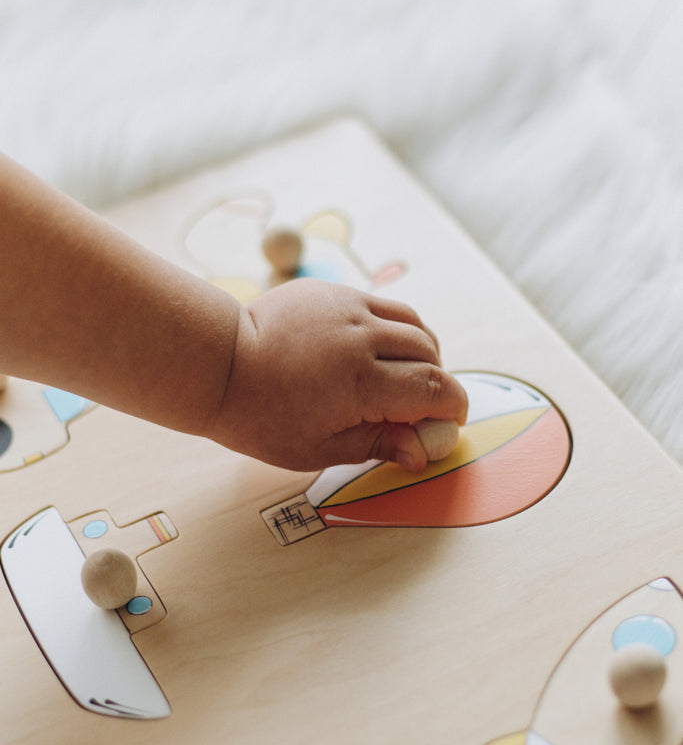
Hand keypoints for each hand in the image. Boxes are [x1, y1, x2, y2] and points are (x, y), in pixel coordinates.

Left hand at [211, 278, 467, 470]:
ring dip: (421, 352)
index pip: (435, 389)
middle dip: (437, 381)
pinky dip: (392, 330)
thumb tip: (421, 453)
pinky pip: (383, 307)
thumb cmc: (261, 417)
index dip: (451, 408)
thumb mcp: (318, 449)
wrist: (219, 365)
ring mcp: (348, 307)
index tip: (448, 421)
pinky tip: (373, 352)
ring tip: (403, 376)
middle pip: (430, 354)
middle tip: (421, 406)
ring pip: (412, 323)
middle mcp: (363, 337)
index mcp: (362, 382)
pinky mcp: (333, 291)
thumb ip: (377, 445)